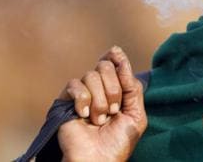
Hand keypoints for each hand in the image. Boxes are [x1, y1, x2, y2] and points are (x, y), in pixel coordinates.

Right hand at [57, 46, 146, 161]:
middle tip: (113, 111)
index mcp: (117, 91)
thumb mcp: (136, 114)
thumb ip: (132, 87)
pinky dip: (83, 99)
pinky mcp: (66, 101)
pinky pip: (74, 85)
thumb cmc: (118, 142)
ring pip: (91, 75)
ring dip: (100, 100)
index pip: (115, 64)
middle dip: (113, 88)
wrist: (98, 160)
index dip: (117, 57)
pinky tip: (84, 116)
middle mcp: (100, 89)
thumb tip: (120, 57)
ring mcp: (83, 94)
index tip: (116, 52)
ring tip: (100, 120)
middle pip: (105, 66)